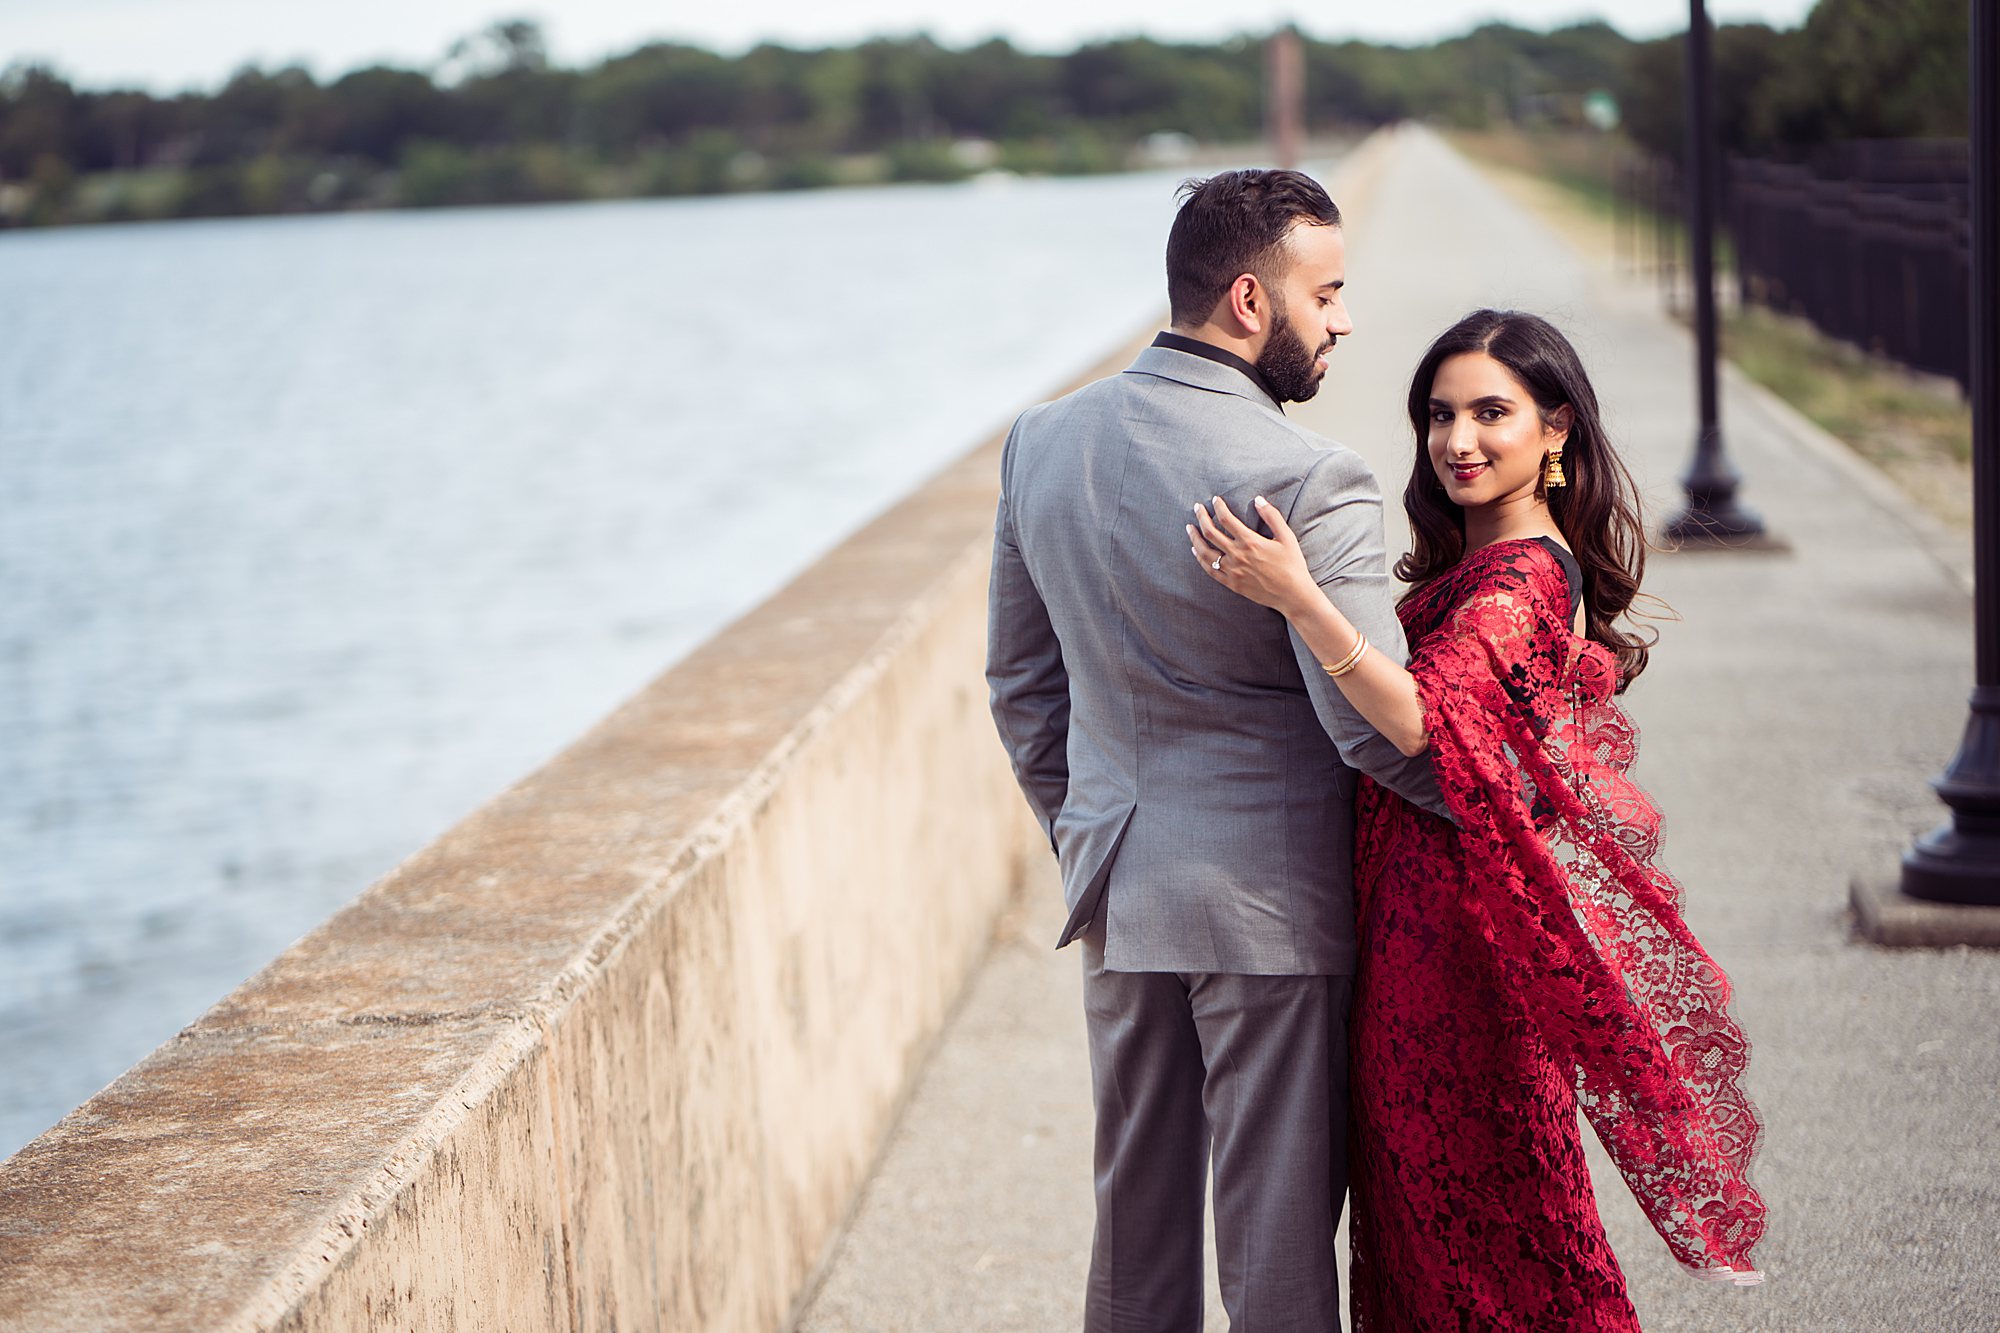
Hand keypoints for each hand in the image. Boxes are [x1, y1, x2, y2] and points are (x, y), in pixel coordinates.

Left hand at [1188, 495, 1318, 616]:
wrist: (1292, 594)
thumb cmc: (1292, 564)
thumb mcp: (1287, 537)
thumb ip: (1272, 516)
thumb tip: (1258, 499)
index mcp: (1250, 542)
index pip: (1226, 519)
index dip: (1218, 507)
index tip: (1215, 500)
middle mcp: (1237, 555)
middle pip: (1210, 533)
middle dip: (1201, 517)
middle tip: (1197, 508)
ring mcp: (1232, 571)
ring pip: (1205, 552)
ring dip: (1195, 538)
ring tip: (1190, 528)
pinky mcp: (1231, 583)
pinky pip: (1210, 570)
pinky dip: (1200, 559)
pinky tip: (1196, 551)